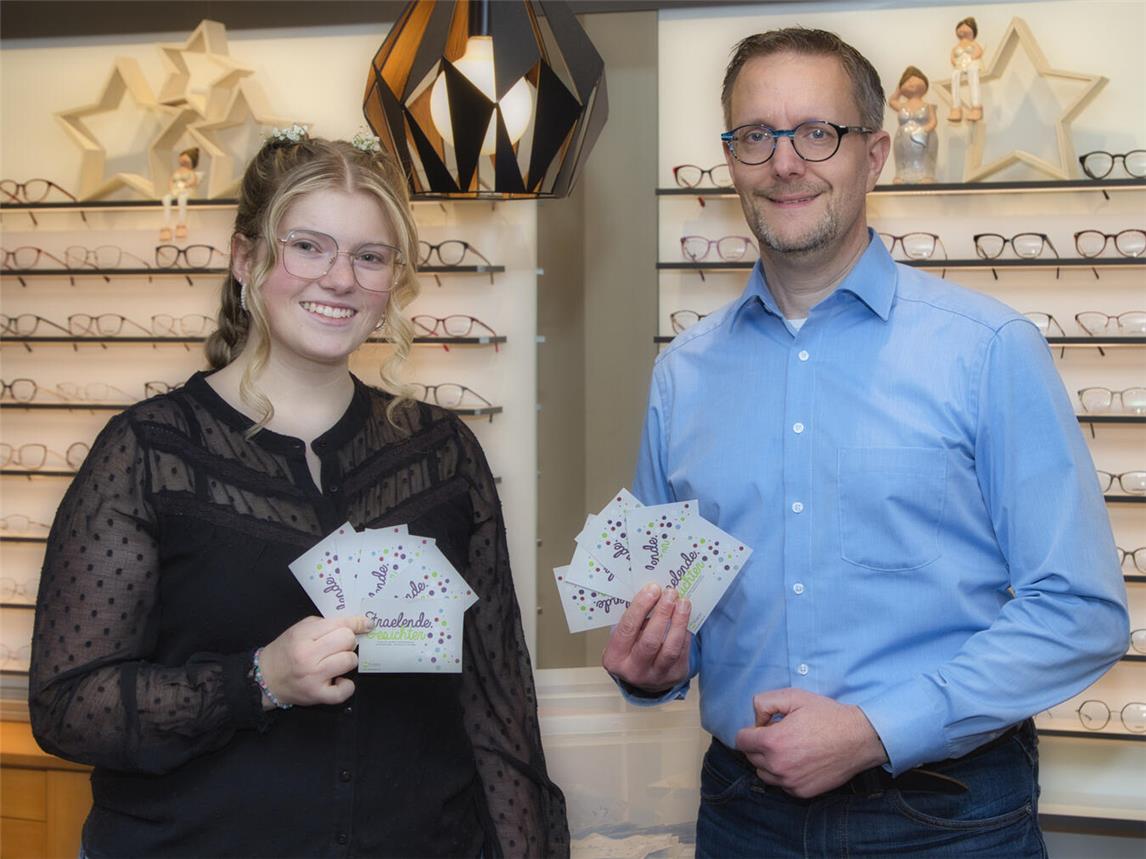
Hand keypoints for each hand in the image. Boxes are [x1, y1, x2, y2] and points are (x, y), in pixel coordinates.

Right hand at [257, 615, 372, 708]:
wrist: (266, 678)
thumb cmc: (286, 650)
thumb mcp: (299, 629)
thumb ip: (324, 624)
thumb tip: (354, 624)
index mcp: (304, 636)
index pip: (340, 625)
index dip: (357, 623)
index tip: (367, 624)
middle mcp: (309, 656)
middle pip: (348, 641)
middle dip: (348, 642)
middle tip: (339, 647)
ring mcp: (314, 677)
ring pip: (350, 661)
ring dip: (347, 661)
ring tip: (336, 663)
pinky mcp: (317, 695)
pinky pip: (345, 691)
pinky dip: (347, 686)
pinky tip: (339, 680)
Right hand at [601, 583, 690, 694]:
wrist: (644, 677)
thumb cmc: (631, 649)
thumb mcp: (623, 638)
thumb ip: (634, 621)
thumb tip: (654, 594)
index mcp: (615, 658)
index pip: (627, 629)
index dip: (640, 607)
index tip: (653, 589)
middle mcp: (634, 671)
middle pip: (650, 641)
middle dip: (662, 613)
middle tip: (670, 593)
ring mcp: (656, 677)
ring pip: (670, 649)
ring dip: (679, 622)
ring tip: (683, 603)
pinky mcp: (675, 676)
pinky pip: (683, 651)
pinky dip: (685, 631)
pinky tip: (686, 616)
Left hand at [733, 688, 887, 797]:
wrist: (858, 739)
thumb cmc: (827, 716)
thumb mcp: (794, 696)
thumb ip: (765, 702)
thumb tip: (755, 719)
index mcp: (772, 742)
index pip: (741, 741)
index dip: (750, 731)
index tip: (765, 727)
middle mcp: (778, 766)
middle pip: (751, 757)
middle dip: (759, 745)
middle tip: (780, 734)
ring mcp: (790, 782)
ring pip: (764, 774)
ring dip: (769, 762)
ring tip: (789, 748)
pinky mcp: (802, 792)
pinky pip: (781, 785)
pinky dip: (784, 775)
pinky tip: (799, 761)